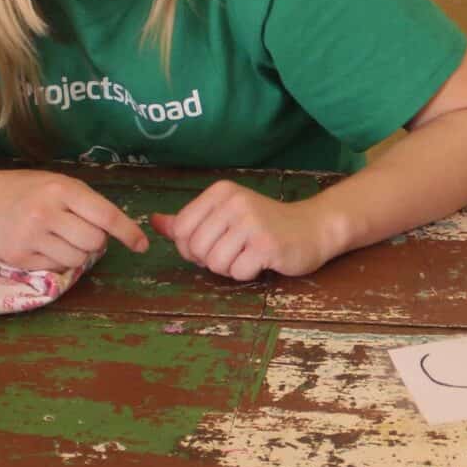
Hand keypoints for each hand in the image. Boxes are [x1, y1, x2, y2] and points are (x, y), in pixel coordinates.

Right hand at [0, 166, 149, 271]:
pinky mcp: (20, 258)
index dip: (128, 232)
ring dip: (77, 252)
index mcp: (61, 189)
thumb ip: (86, 203)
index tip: (142, 244)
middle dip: (95, 241)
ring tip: (60, 237)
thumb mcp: (56, 183)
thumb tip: (119, 232)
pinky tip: (43, 245)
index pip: (106, 215)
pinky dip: (58, 260)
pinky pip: (57, 268)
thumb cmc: (25, 189)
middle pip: (94, 242)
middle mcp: (46, 212)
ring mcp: (31, 237)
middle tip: (80, 231)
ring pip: (78, 259)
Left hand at [152, 182, 343, 281]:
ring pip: (214, 263)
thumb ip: (189, 220)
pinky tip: (262, 261)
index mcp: (220, 192)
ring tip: (247, 256)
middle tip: (234, 252)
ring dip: (229, 268)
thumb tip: (155, 222)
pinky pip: (237, 272)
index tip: (214, 243)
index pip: (180, 229)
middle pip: (195, 248)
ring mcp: (252, 222)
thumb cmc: (265, 225)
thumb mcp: (225, 215)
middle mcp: (235, 202)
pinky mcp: (267, 245)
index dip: (190, 247)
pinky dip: (247, 274)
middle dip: (210, 260)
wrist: (312, 229)